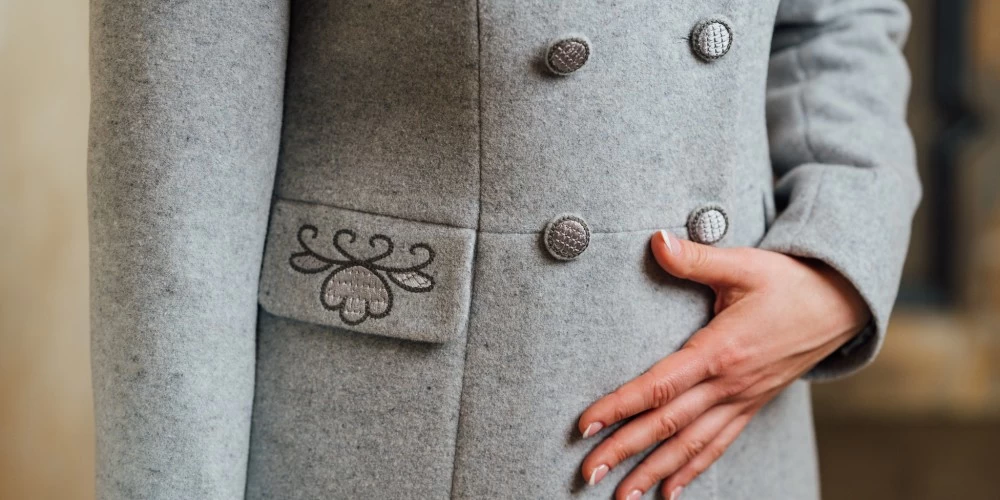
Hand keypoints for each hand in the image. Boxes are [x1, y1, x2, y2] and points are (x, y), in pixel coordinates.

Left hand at [577, 230, 869, 499]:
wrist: (841, 305)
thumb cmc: (789, 282)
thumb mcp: (744, 264)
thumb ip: (696, 258)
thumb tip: (656, 240)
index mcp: (720, 350)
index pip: (660, 385)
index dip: (620, 406)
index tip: (586, 425)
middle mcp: (730, 385)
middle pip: (668, 425)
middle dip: (625, 451)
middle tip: (588, 474)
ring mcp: (742, 400)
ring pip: (691, 445)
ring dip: (654, 473)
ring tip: (622, 498)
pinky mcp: (751, 406)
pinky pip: (718, 446)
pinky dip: (693, 471)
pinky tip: (670, 493)